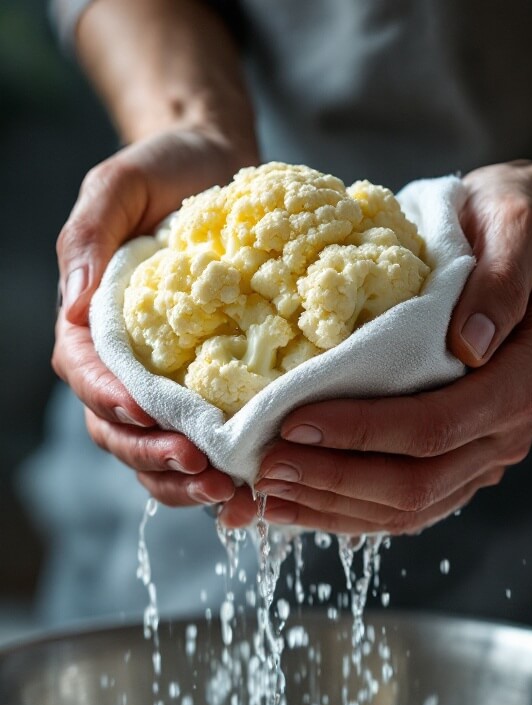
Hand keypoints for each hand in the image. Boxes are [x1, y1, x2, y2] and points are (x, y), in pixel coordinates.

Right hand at [53, 129, 251, 507]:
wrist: (221, 172)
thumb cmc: (165, 174)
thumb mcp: (119, 184)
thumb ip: (89, 234)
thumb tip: (73, 303)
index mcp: (91, 324)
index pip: (86, 374)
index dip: (110, 399)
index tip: (145, 410)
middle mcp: (120, 363)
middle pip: (117, 429)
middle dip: (152, 454)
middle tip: (199, 466)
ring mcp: (159, 384)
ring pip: (152, 450)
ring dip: (180, 478)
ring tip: (223, 488)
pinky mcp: (200, 393)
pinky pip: (194, 443)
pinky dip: (210, 471)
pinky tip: (241, 483)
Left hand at [220, 151, 531, 533]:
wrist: (520, 242)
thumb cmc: (508, 227)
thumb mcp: (515, 228)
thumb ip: (499, 283)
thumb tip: (470, 343)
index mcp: (518, 385)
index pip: (435, 427)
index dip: (362, 432)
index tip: (295, 422)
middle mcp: (504, 435)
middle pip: (416, 485)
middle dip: (335, 480)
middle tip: (267, 466)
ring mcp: (480, 457)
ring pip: (406, 510)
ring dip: (332, 507)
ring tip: (268, 494)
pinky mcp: (455, 465)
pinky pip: (402, 507)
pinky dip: (346, 509)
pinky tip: (297, 501)